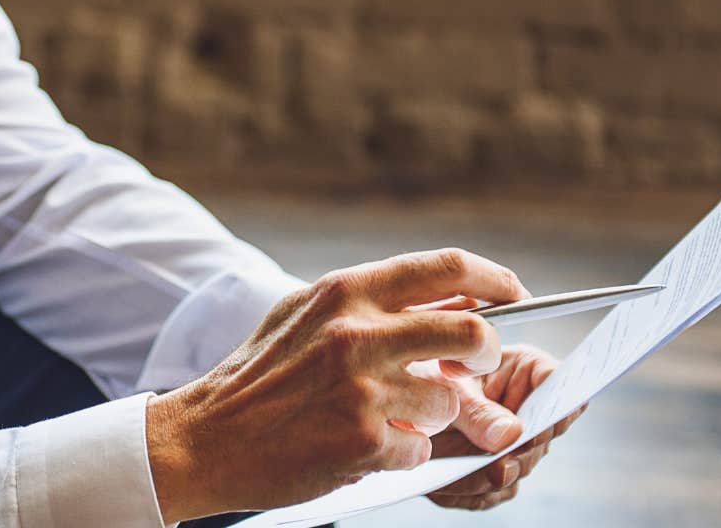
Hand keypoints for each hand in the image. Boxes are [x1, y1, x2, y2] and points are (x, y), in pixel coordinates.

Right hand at [145, 249, 528, 522]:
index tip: (514, 296)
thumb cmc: (260, 373)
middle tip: (478, 368)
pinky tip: (363, 445)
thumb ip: (371, 301)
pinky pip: (419, 449)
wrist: (206, 435)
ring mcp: (362, 390)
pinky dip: (402, 452)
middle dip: (488, 355)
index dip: (494, 280)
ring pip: (449, 402)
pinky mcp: (363, 441)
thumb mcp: (307, 313)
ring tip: (391, 415)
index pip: (448, 267)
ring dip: (431, 415)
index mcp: (348, 290)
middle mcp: (358, 333)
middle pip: (474, 335)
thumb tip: (450, 299)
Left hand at [419, 344, 585, 511]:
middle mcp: (528, 408)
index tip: (541, 429)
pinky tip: (444, 485)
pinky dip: (470, 492)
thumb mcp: (446, 386)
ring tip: (458, 478)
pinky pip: (492, 491)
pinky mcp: (497, 469)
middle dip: (519, 456)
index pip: (556, 382)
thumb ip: (477, 410)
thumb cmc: (429, 378)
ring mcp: (515, 442)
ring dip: (490, 479)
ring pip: (517, 468)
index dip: (556, 406)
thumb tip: (511, 435)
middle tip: (498, 469)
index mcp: (525, 370)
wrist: (403, 402)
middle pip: (542, 436)